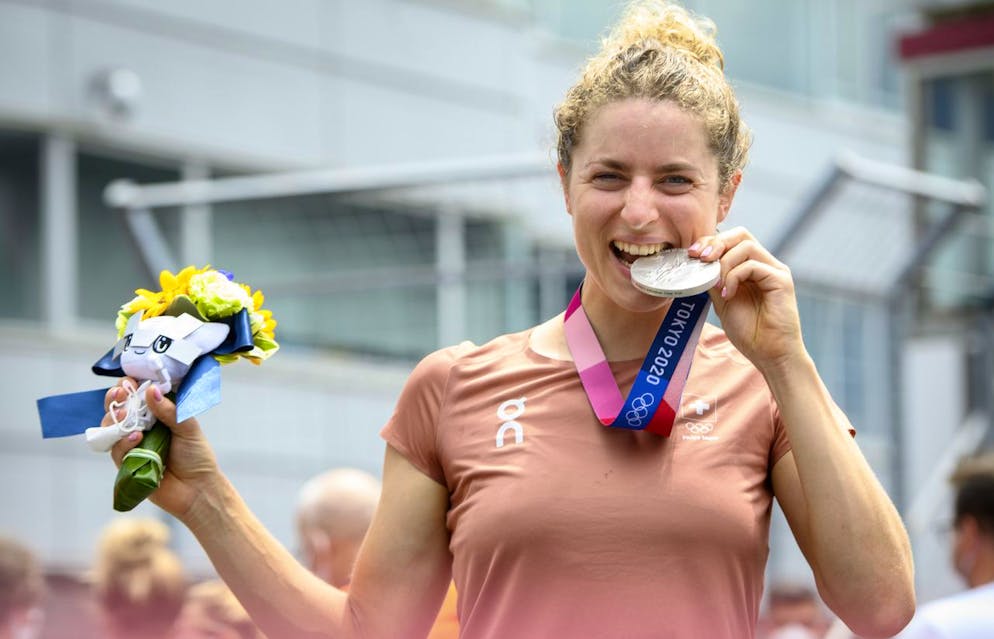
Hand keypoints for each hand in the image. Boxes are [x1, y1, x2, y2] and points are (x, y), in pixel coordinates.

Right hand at [102, 378, 221, 518]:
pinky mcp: (127, 464)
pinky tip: (136, 437)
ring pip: (111, 428)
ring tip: (125, 415)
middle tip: (119, 393)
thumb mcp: (187, 428)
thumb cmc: (197, 456)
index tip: (128, 380)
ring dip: (114, 418)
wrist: (197, 490)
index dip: (130, 386)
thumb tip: (152, 390)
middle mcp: (142, 428)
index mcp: (157, 415)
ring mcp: (132, 446)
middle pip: (118, 409)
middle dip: (114, 399)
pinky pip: (116, 450)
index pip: (138, 395)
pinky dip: (124, 442)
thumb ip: (169, 410)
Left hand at [689, 226, 805, 373]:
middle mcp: (765, 264)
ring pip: (746, 246)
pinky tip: (728, 294)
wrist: (770, 355)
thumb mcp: (722, 301)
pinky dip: (734, 276)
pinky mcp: (781, 280)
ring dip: (724, 262)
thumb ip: (713, 280)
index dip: (711, 241)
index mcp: (751, 267)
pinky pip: (753, 265)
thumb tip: (697, 262)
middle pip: (741, 234)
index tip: (692, 254)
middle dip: (716, 242)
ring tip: (716, 284)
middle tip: (700, 258)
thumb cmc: (750, 332)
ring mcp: (775, 270)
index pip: (732, 240)